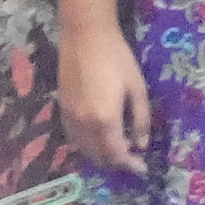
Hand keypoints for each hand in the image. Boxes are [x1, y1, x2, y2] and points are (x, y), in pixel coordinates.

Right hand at [58, 19, 152, 175]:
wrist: (85, 36)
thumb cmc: (117, 58)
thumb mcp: (137, 88)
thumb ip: (140, 120)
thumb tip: (141, 145)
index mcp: (105, 120)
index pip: (117, 155)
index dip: (130, 165)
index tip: (142, 169)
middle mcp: (84, 125)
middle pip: (99, 157)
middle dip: (116, 163)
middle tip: (132, 159)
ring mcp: (70, 117)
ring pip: (84, 149)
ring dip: (101, 156)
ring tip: (117, 150)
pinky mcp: (63, 108)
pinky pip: (74, 137)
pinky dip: (87, 145)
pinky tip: (98, 138)